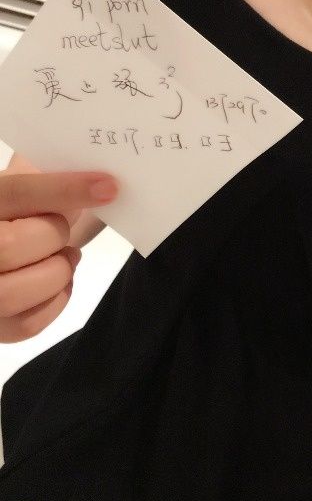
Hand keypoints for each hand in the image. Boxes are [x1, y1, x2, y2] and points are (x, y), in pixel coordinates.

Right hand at [0, 156, 118, 341]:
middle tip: (62, 231)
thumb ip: (51, 178)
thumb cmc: (16, 213)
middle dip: (53, 236)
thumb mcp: (23, 184)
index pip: (18, 192)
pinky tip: (55, 281)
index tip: (108, 187)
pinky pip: (29, 323)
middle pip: (13, 244)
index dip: (65, 189)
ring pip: (18, 289)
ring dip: (56, 271)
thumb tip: (101, 184)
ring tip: (62, 256)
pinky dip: (56, 299)